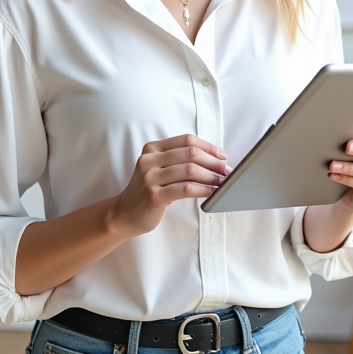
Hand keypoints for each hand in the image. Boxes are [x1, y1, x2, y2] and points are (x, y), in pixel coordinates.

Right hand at [107, 134, 229, 236]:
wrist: (125, 213)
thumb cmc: (149, 190)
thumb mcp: (159, 168)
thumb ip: (179, 160)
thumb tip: (215, 158)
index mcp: (152, 148)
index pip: (186, 140)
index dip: (208, 147)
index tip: (223, 156)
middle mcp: (149, 160)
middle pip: (190, 154)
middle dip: (214, 162)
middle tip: (227, 171)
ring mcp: (150, 178)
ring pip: (190, 170)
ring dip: (212, 176)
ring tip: (223, 182)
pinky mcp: (154, 196)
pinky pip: (186, 189)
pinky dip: (204, 189)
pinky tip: (212, 193)